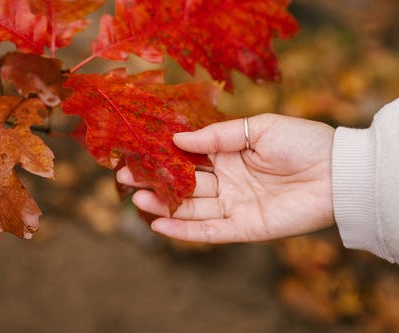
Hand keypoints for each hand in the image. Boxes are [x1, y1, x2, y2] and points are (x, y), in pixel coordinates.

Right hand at [117, 114, 335, 242]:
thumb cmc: (300, 141)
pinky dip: (184, 231)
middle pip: (184, 183)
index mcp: (229, 153)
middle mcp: (227, 180)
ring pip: (191, 207)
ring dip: (163, 205)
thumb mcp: (256, 128)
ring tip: (136, 198)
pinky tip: (159, 226)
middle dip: (154, 179)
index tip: (136, 151)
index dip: (162, 154)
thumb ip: (216, 135)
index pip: (188, 156)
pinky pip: (209, 231)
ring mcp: (234, 205)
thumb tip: (178, 138)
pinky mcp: (244, 227)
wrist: (336, 172)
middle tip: (124, 176)